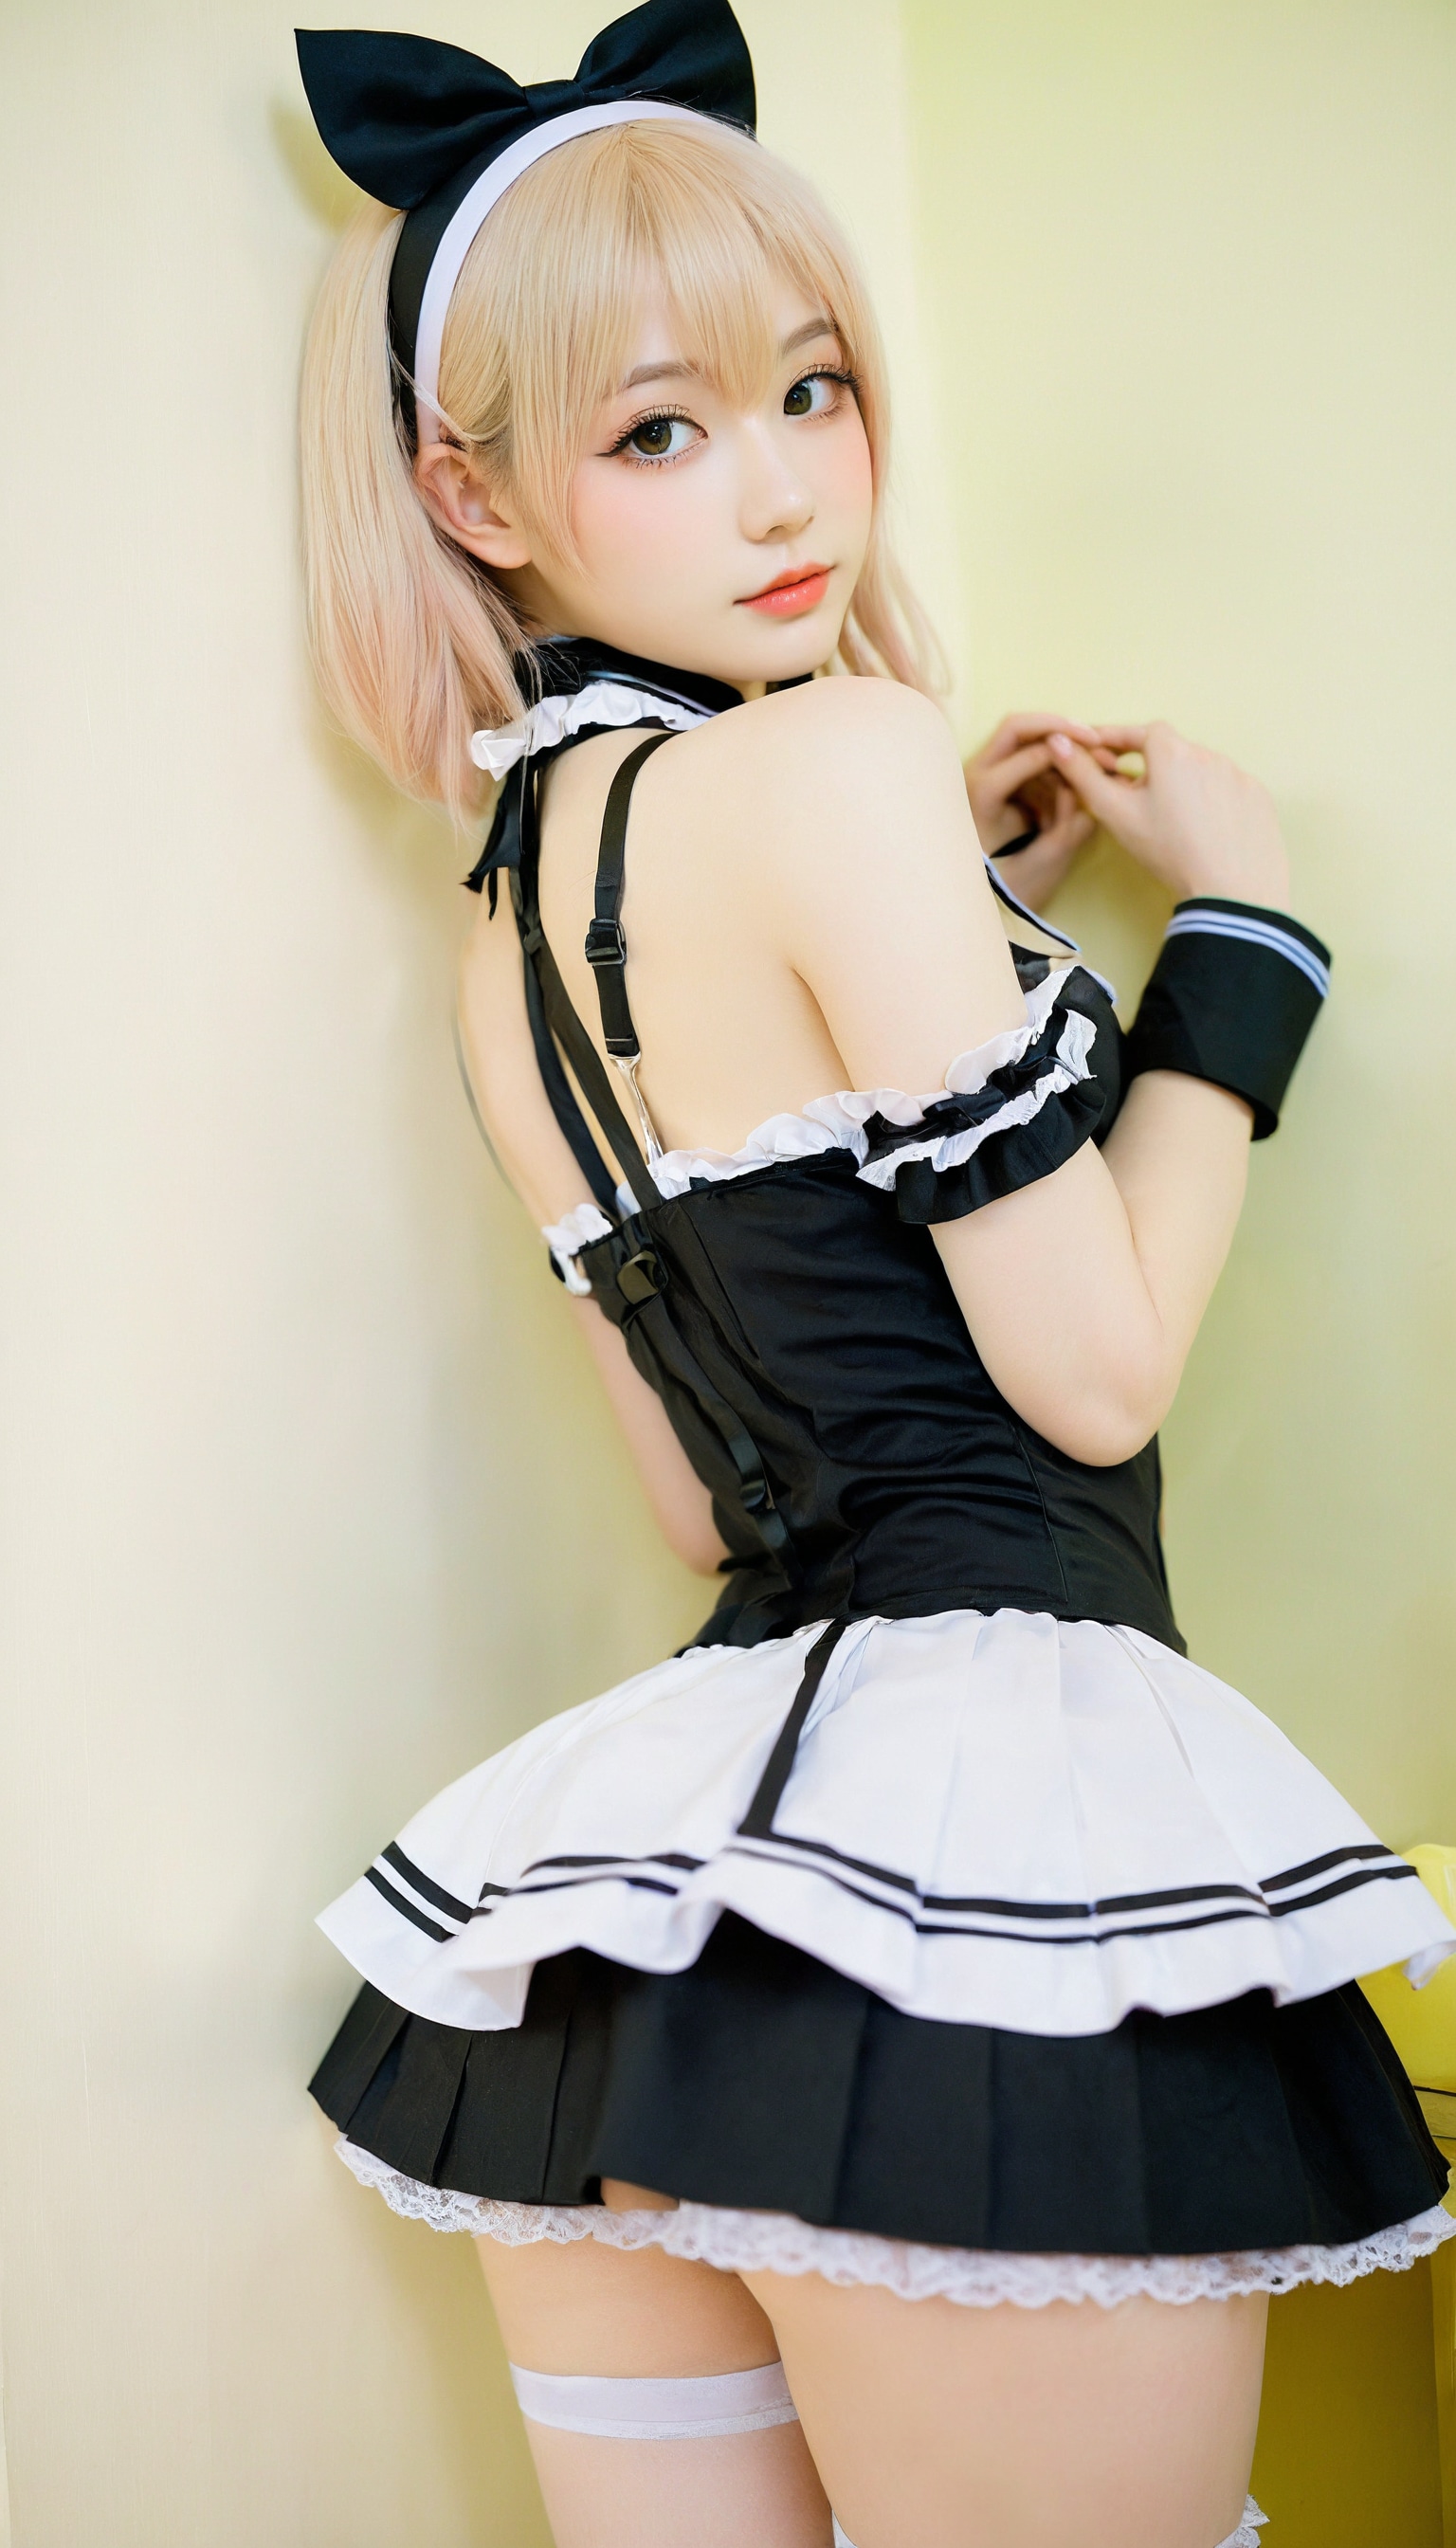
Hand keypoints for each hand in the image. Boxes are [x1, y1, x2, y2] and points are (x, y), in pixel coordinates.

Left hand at [964, 712, 1108, 908]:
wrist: (969, 894)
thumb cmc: (1004, 885)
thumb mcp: (1042, 860)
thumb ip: (1070, 827)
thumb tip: (1089, 792)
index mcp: (983, 793)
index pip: (1026, 751)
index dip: (1063, 743)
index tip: (1096, 747)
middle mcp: (974, 775)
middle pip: (1016, 726)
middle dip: (1058, 726)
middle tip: (1093, 736)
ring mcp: (979, 773)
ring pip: (1021, 738)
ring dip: (1057, 748)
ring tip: (1089, 760)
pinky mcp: (988, 778)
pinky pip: (1022, 757)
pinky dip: (1049, 764)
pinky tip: (1070, 779)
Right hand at [1046, 722, 1289, 909]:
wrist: (1231, 891)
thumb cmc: (1170, 852)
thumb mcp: (1117, 815)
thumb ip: (1084, 776)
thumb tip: (1058, 744)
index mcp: (1171, 752)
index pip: (1140, 732)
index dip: (1119, 740)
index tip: (1103, 752)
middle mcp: (1208, 754)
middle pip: (1171, 753)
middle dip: (1152, 768)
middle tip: (1136, 799)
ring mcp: (1238, 775)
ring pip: (1200, 772)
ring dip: (1184, 786)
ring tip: (1174, 822)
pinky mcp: (1258, 797)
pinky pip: (1228, 790)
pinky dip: (1213, 802)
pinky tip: (1206, 830)